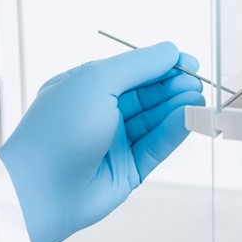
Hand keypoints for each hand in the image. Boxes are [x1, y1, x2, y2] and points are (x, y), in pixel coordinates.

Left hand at [0, 42, 204, 241]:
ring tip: (198, 101)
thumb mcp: (97, 81)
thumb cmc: (57, 131)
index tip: (189, 63)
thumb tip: (170, 52)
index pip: (134, 70)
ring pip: (156, 120)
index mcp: (87, 88)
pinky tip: (189, 119)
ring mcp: (116, 142)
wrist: (43, 189)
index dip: (163, 65)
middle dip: (174, 87)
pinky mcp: (130, 168)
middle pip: (149, 95)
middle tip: (197, 85)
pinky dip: (175, 131)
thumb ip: (139, 65)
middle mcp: (101, 113)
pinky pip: (158, 145)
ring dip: (178, 108)